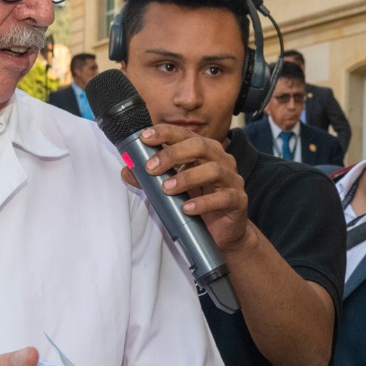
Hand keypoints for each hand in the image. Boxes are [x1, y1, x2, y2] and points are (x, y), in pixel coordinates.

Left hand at [126, 124, 250, 252]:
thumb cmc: (198, 203)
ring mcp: (232, 179)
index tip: (144, 138)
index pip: (184, 134)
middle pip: (200, 146)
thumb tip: (126, 170)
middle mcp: (221, 160)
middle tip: (151, 167)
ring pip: (214, 170)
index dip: (165, 133)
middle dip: (173, 154)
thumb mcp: (172, 189)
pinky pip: (224, 198)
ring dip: (187, 178)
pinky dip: (203, 203)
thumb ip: (150, 179)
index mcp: (204, 151)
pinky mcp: (238, 200)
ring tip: (167, 189)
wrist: (223, 232)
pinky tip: (187, 208)